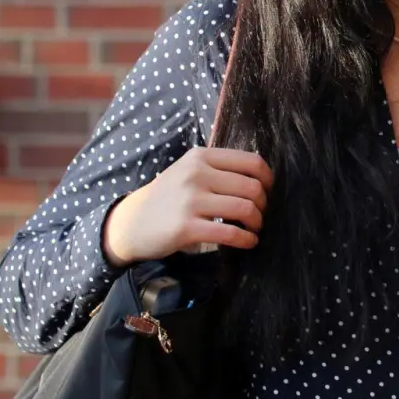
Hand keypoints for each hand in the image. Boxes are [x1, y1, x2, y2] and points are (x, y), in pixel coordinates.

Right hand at [101, 147, 273, 268]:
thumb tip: (260, 178)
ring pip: (245, 209)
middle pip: (252, 187)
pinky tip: (248, 242)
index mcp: (200, 157)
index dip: (267, 179)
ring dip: (257, 222)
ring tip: (254, 228)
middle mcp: (196, 174)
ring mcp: (190, 201)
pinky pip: (230, 232)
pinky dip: (246, 239)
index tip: (267, 191)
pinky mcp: (186, 227)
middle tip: (259, 214)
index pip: (251, 161)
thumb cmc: (167, 197)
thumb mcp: (188, 170)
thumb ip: (218, 169)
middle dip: (263, 204)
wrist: (130, 223)